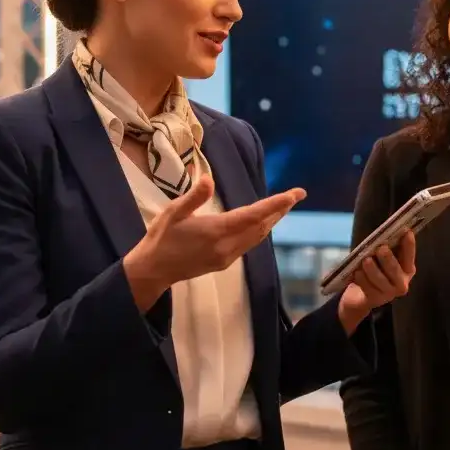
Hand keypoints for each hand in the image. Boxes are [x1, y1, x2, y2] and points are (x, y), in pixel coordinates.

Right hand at [123, 175, 304, 309]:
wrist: (154, 271)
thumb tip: (208, 178)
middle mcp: (227, 246)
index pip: (253, 215)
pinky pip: (249, 244)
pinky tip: (261, 224)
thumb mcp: (173, 212)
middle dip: (279, 211)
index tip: (294, 195)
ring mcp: (227, 256)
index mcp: (216, 231)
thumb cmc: (162, 237)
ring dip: (272, 221)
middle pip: (261, 227)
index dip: (275, 204)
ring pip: (257, 237)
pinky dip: (260, 231)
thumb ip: (193, 196)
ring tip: (284, 206)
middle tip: (296, 195)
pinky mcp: (224, 262)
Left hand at [338, 230, 416, 332]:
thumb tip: (384, 233)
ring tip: (366, 260)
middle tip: (381, 249)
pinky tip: (357, 272)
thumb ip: (387, 248)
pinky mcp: (375, 299)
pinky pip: (368, 288)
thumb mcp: (383, 259)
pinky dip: (362, 279)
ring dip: (373, 270)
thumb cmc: (377, 269)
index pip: (410, 256)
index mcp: (407, 269)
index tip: (407, 231)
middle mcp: (401, 282)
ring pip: (381, 280)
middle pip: (395, 270)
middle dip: (388, 259)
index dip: (409, 245)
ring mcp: (389, 293)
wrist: (363, 295)